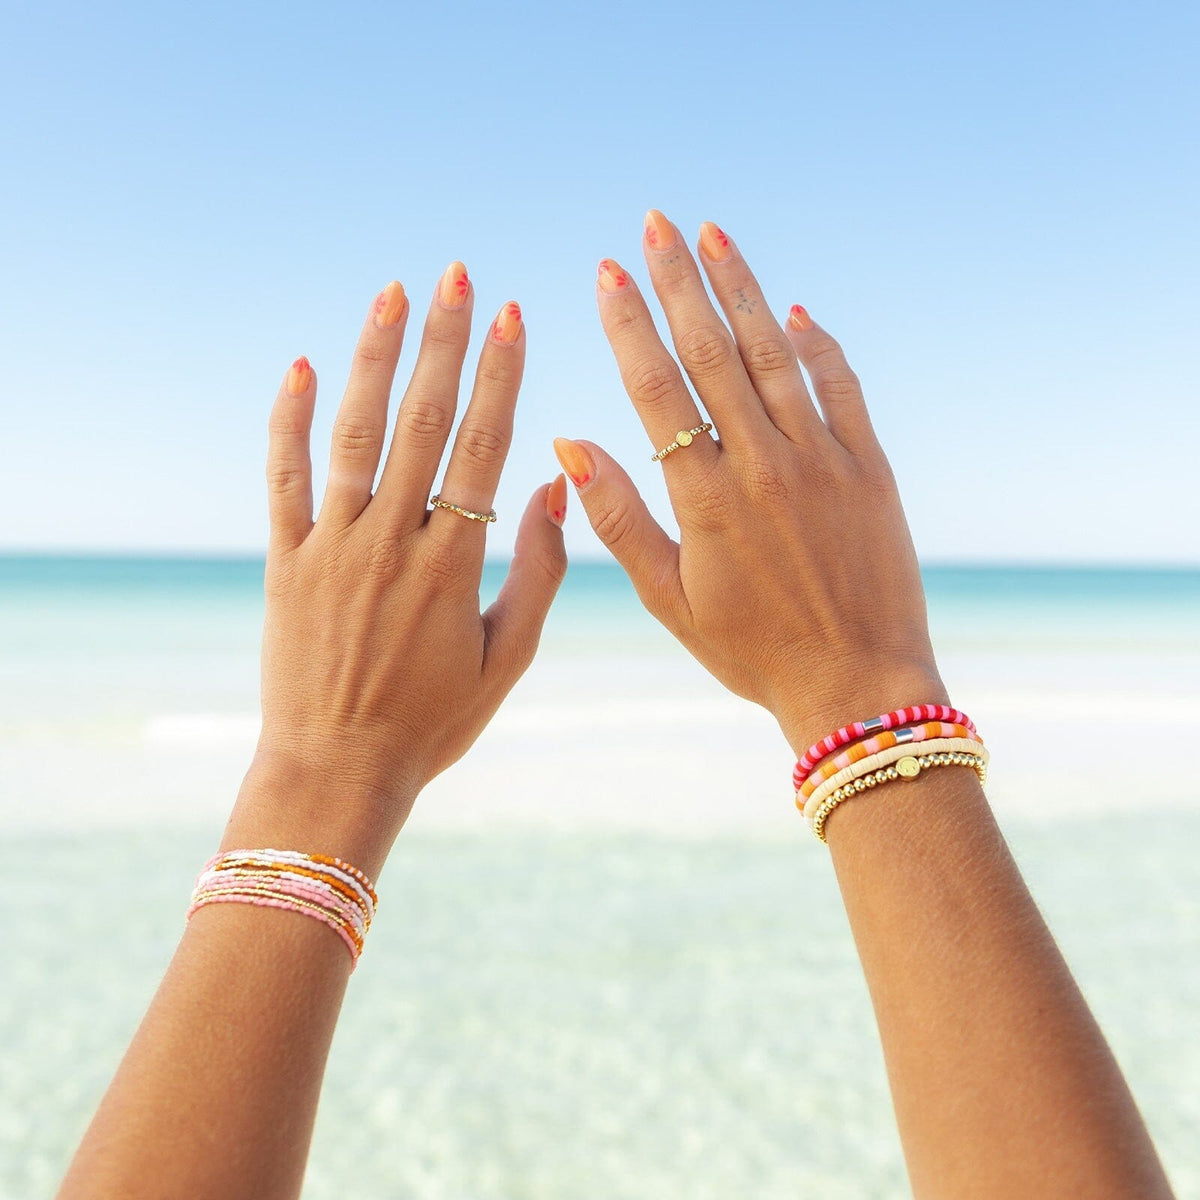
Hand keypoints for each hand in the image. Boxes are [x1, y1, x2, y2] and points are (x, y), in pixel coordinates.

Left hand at [230, 268, 567, 871]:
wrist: (337, 771)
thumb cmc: (433, 723)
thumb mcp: (508, 658)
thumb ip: (537, 571)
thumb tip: (553, 486)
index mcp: (453, 564)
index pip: (483, 448)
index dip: (501, 376)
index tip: (513, 315)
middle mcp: (391, 542)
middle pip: (422, 420)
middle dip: (443, 341)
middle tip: (458, 275)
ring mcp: (331, 547)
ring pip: (354, 433)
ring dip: (373, 358)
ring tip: (392, 295)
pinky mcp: (284, 562)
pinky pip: (283, 478)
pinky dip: (287, 421)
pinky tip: (298, 366)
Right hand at [555, 215, 946, 757]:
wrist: (856, 686)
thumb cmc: (752, 651)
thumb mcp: (669, 598)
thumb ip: (618, 519)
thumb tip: (571, 444)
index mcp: (706, 499)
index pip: (657, 389)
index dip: (629, 325)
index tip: (607, 272)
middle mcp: (763, 465)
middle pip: (712, 352)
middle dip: (679, 281)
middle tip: (655, 224)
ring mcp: (823, 460)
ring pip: (774, 354)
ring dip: (742, 290)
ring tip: (715, 236)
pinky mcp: (870, 467)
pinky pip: (842, 387)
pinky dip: (819, 344)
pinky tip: (796, 310)